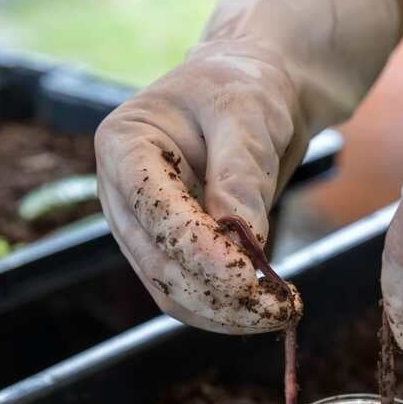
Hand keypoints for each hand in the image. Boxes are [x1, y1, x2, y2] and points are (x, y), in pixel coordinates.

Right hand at [96, 0, 402, 333]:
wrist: (255, 95)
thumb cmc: (245, 89)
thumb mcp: (247, 115)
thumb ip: (240, 175)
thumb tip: (242, 240)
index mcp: (124, 144)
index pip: (152, 209)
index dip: (197, 249)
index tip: (249, 276)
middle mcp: (121, 193)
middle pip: (158, 262)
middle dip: (218, 293)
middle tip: (278, 307)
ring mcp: (141, 228)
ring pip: (170, 291)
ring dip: (224, 313)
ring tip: (280, 312)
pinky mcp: (168, 251)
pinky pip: (189, 295)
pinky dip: (226, 311)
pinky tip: (267, 310)